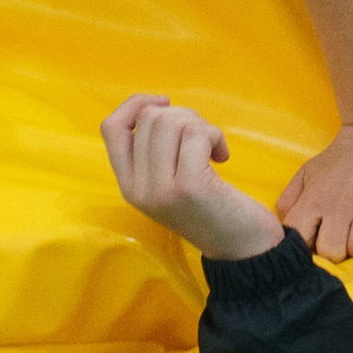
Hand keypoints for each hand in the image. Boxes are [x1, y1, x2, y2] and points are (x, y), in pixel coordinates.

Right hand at [101, 95, 283, 261]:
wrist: (241, 249)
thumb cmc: (210, 209)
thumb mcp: (169, 183)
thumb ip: (154, 152)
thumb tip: (157, 105)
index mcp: (128, 186)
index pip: (111, 128)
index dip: (135, 105)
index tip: (164, 103)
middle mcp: (138, 188)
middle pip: (149, 118)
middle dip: (182, 116)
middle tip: (202, 139)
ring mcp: (162, 188)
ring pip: (171, 122)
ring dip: (200, 125)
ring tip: (212, 148)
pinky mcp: (190, 185)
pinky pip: (197, 134)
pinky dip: (214, 136)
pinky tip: (222, 156)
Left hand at [277, 123, 352, 259]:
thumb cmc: (340, 158)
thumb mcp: (306, 173)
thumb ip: (289, 200)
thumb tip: (285, 229)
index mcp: (314, 199)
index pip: (298, 238)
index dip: (303, 250)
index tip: (313, 247)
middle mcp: (339, 206)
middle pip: (332, 252)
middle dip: (335, 255)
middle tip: (341, 245)